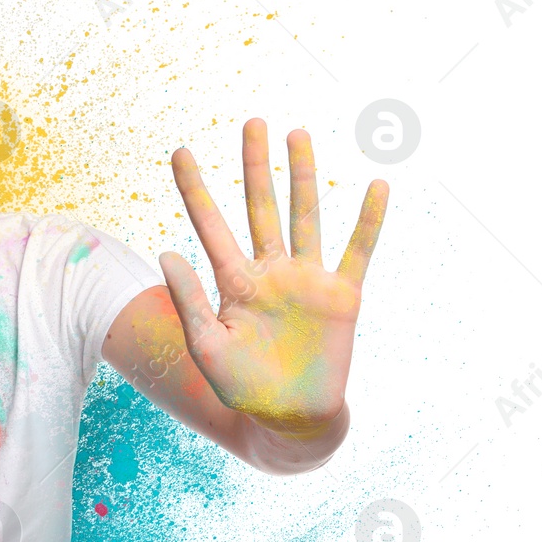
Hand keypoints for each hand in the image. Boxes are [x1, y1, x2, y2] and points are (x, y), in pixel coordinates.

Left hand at [161, 119, 388, 437]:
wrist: (289, 420)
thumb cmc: (242, 388)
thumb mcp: (206, 347)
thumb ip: (189, 300)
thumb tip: (165, 252)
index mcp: (233, 282)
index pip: (209, 225)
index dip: (194, 189)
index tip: (180, 152)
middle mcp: (270, 272)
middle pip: (261, 206)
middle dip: (256, 165)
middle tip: (253, 122)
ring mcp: (306, 281)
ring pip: (305, 217)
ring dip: (304, 176)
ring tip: (299, 134)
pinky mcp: (342, 297)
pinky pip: (358, 252)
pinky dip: (369, 221)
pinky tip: (377, 186)